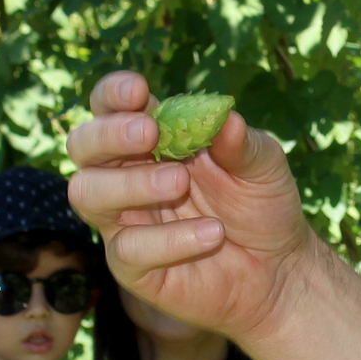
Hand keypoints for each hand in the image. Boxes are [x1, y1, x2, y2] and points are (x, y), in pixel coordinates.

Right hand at [66, 71, 316, 346]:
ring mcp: (124, 221)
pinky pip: (126, 250)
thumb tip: (224, 117)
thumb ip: (242, 142)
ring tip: (180, 182)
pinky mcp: (133, 267)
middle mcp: (126, 175)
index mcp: (150, 139)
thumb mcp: (263, 165)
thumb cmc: (261, 205)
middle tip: (151, 135)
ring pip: (87, 194)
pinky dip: (168, 240)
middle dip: (109, 134)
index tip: (139, 92)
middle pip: (82, 145)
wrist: (278, 268)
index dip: (113, 94)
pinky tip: (211, 234)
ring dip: (130, 184)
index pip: (109, 107)